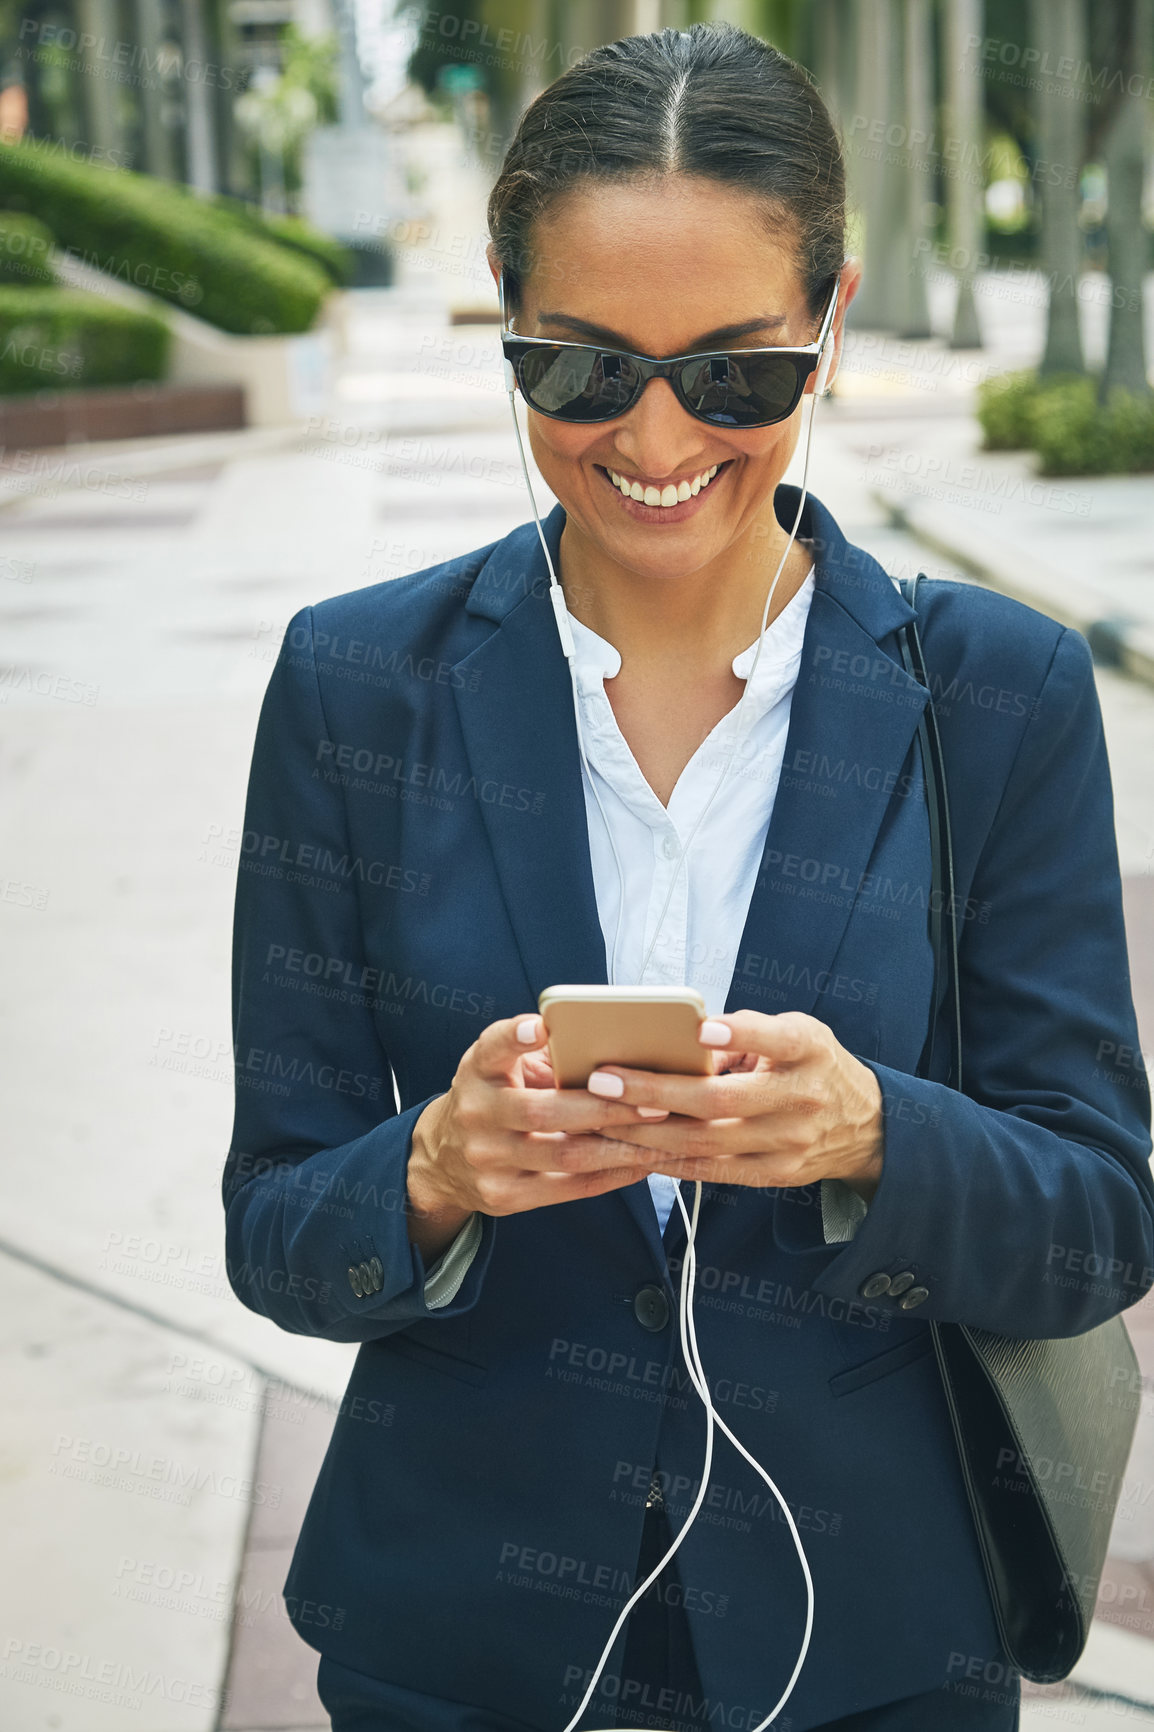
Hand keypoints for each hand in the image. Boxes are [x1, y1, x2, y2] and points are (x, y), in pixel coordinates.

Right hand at [406, 1012, 673, 1259]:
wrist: (444, 1157)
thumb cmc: (494, 1097)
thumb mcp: (500, 1066)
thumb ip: (544, 1053)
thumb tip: (614, 1043)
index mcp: (478, 1071)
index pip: (492, 1048)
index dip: (516, 1037)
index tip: (542, 1026)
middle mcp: (477, 1113)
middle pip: (544, 1112)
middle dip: (605, 1108)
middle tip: (655, 1102)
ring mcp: (487, 1159)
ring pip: (565, 1155)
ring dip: (620, 1146)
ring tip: (661, 1136)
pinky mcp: (503, 1195)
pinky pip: (568, 1188)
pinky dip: (610, 1176)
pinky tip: (641, 1162)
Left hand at [585, 1010, 883, 1200]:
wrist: (866, 1127)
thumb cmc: (813, 1066)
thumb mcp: (797, 1033)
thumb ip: (747, 1032)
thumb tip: (680, 1039)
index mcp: (809, 1052)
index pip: (778, 1040)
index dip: (741, 1035)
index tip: (701, 1030)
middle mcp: (801, 1100)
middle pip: (722, 1101)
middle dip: (655, 1091)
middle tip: (603, 1078)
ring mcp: (788, 1144)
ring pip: (706, 1142)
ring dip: (646, 1131)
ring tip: (599, 1115)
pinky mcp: (774, 1176)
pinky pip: (711, 1171)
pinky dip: (668, 1160)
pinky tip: (631, 1146)